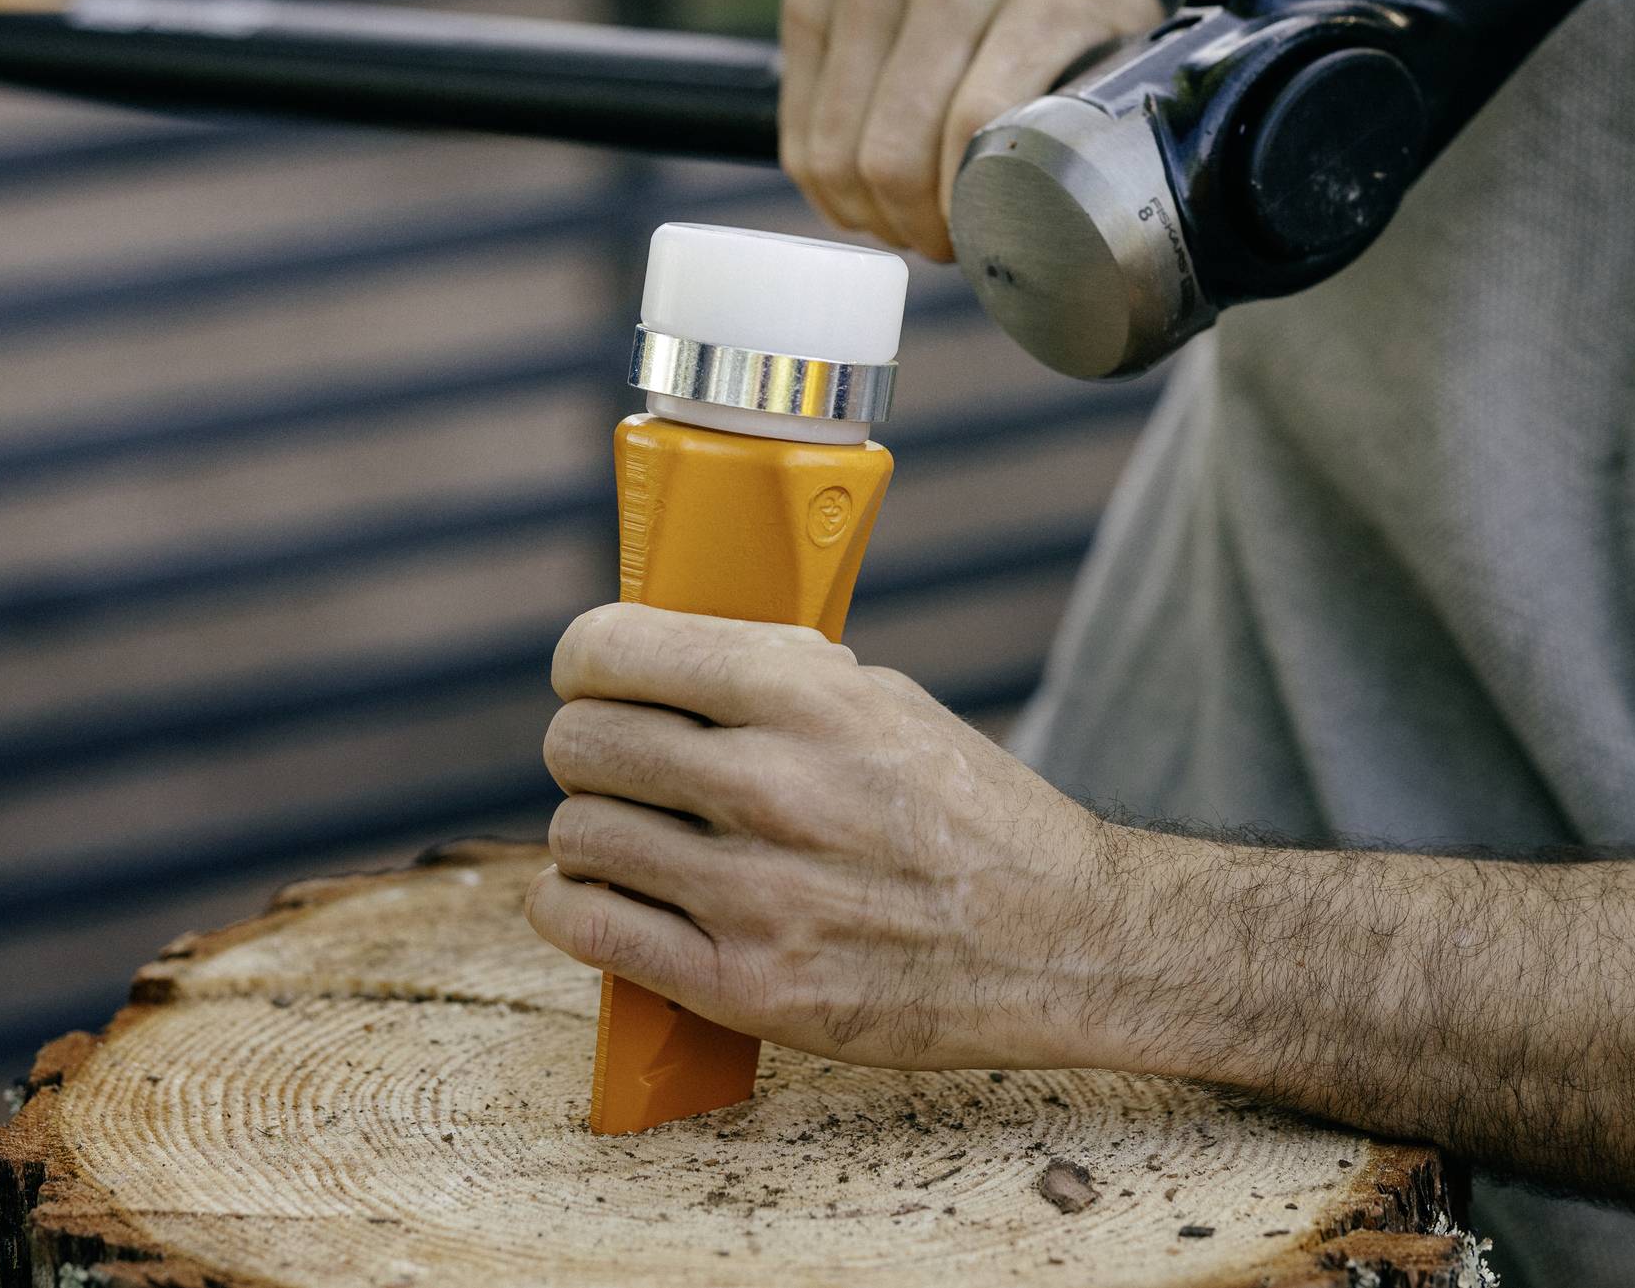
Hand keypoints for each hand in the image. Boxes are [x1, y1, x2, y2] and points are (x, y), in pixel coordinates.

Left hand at [526, 604, 1144, 1068]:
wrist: (1060, 943)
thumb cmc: (972, 817)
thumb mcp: (887, 701)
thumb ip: (777, 679)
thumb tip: (669, 663)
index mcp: (805, 696)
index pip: (613, 651)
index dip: (586, 662)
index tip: (592, 678)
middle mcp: (771, 786)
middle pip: (580, 744)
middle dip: (589, 749)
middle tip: (622, 767)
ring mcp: (753, 892)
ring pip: (578, 835)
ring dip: (593, 834)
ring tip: (635, 839)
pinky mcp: (745, 984)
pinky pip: (588, 928)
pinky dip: (573, 907)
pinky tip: (601, 896)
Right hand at [777, 0, 1159, 260]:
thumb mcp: (1120, 36)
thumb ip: (1116, 116)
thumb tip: (1100, 232)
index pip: (978, 123)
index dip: (970, 207)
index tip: (987, 240)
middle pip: (896, 148)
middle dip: (914, 225)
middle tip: (944, 244)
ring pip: (838, 146)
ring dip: (867, 212)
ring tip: (906, 223)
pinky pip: (800, 126)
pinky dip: (825, 180)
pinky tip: (865, 191)